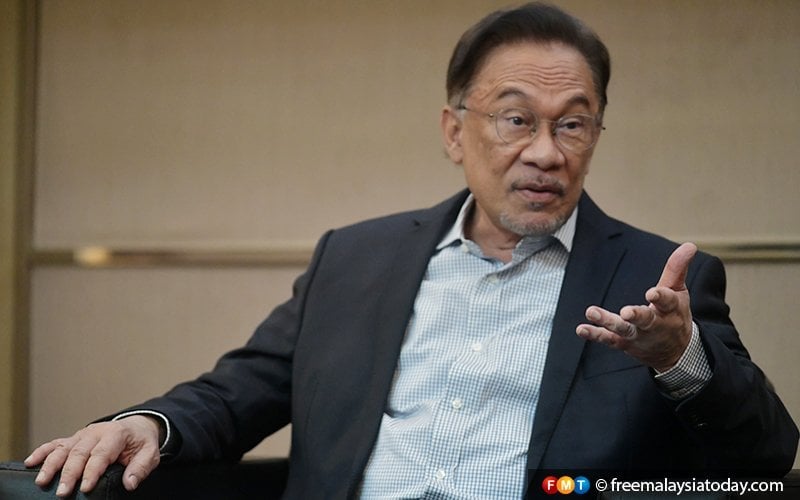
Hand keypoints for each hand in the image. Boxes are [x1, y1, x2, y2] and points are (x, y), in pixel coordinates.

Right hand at [24, 415, 160, 497]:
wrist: (136, 426)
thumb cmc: (141, 442)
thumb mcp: (150, 454)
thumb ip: (140, 467)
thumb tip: (130, 483)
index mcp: (116, 434)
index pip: (101, 454)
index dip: (92, 471)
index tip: (85, 488)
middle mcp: (96, 432)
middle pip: (79, 452)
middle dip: (69, 473)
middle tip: (62, 492)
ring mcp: (82, 435)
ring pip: (64, 448)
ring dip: (51, 465)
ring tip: (41, 481)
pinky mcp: (74, 438)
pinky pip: (55, 443)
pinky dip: (42, 452)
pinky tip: (30, 462)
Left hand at [576, 242, 697, 370]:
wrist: (675, 352)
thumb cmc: (674, 314)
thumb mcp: (678, 291)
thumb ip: (677, 268)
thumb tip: (689, 245)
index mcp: (671, 310)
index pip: (668, 301)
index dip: (661, 296)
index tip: (652, 292)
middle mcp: (655, 325)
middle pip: (646, 320)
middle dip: (637, 316)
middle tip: (626, 312)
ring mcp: (638, 335)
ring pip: (623, 329)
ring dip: (608, 322)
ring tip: (592, 312)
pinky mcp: (623, 342)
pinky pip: (608, 339)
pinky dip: (595, 334)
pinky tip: (581, 328)